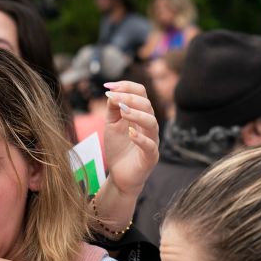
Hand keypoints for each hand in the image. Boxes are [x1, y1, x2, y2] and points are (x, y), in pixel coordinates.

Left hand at [102, 80, 159, 196]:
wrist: (120, 175)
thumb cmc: (118, 148)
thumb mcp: (111, 124)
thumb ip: (113, 108)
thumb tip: (112, 92)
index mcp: (141, 114)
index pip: (141, 93)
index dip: (126, 86)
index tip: (107, 86)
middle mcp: (149, 125)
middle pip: (146, 104)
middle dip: (129, 98)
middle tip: (113, 98)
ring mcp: (152, 141)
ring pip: (151, 122)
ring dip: (136, 114)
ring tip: (122, 113)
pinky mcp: (151, 157)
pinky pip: (150, 146)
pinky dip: (141, 139)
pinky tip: (130, 134)